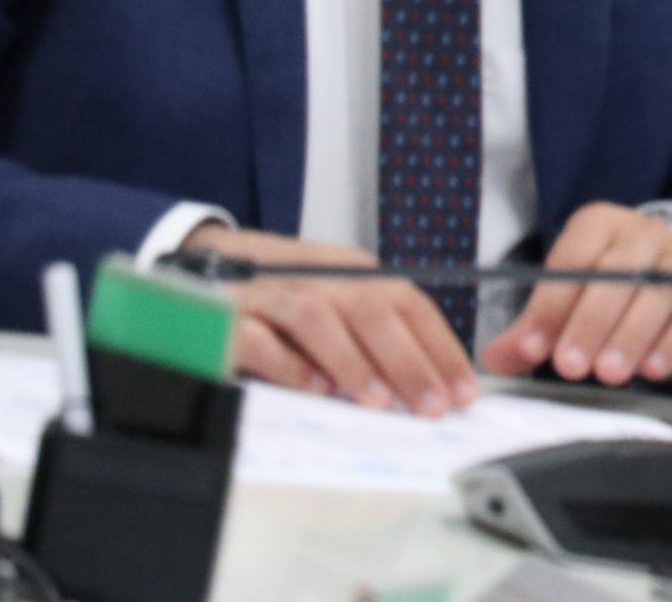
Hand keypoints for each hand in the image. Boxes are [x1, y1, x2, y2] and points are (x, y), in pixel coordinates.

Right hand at [189, 223, 477, 417]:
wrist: (208, 263)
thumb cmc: (287, 296)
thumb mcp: (339, 304)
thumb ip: (376, 337)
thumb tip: (430, 386)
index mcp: (355, 273)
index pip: (409, 304)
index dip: (440, 347)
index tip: (463, 392)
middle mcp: (319, 275)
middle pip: (371, 310)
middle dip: (408, 361)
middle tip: (432, 407)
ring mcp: (272, 292)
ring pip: (318, 317)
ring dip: (352, 361)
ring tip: (379, 403)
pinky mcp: (227, 314)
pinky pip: (257, 335)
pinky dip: (286, 361)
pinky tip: (311, 389)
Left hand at [483, 203, 671, 389]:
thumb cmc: (607, 282)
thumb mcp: (568, 290)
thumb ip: (532, 325)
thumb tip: (495, 359)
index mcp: (599, 225)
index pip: (574, 258)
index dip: (551, 304)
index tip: (532, 347)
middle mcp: (642, 235)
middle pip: (618, 274)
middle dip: (591, 323)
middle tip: (569, 366)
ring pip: (656, 295)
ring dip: (629, 337)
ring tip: (608, 374)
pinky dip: (671, 345)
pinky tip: (651, 369)